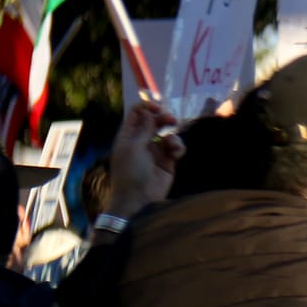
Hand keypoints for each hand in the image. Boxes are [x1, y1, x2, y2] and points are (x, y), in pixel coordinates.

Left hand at [107, 103, 184, 218]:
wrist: (139, 199)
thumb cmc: (130, 172)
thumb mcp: (133, 147)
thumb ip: (144, 128)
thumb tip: (151, 112)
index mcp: (128, 136)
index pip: (137, 114)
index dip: (147, 107)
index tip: (158, 107)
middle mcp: (141, 140)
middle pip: (154, 120)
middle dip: (164, 118)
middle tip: (171, 120)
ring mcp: (155, 150)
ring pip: (168, 133)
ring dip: (173, 135)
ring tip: (172, 144)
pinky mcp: (168, 160)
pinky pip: (176, 146)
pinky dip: (178, 147)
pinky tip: (176, 154)